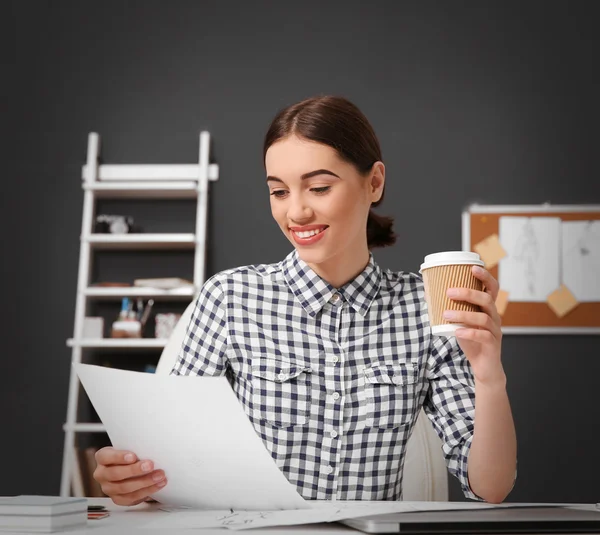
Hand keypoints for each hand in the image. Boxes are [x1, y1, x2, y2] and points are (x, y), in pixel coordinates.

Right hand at [94, 447, 166, 505]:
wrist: (126, 467)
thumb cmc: (128, 455)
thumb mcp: (128, 447)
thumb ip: (135, 448)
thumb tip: (153, 447)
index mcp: (102, 458)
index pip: (106, 457)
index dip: (119, 457)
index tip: (133, 456)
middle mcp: (102, 474)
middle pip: (115, 474)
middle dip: (135, 470)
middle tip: (150, 465)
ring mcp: (108, 488)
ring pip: (124, 488)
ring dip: (144, 482)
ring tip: (159, 476)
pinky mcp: (118, 499)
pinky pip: (131, 498)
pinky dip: (146, 491)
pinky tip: (157, 485)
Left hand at [444, 265, 504, 386]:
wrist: (484, 367)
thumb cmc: (471, 341)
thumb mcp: (460, 323)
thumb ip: (451, 309)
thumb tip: (428, 295)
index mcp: (488, 309)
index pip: (492, 288)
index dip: (485, 277)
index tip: (472, 268)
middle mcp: (494, 317)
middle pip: (487, 300)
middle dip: (468, 293)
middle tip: (449, 292)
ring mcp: (495, 331)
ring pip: (483, 318)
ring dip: (463, 314)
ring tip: (446, 314)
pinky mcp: (492, 345)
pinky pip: (483, 336)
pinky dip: (468, 333)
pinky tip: (456, 332)